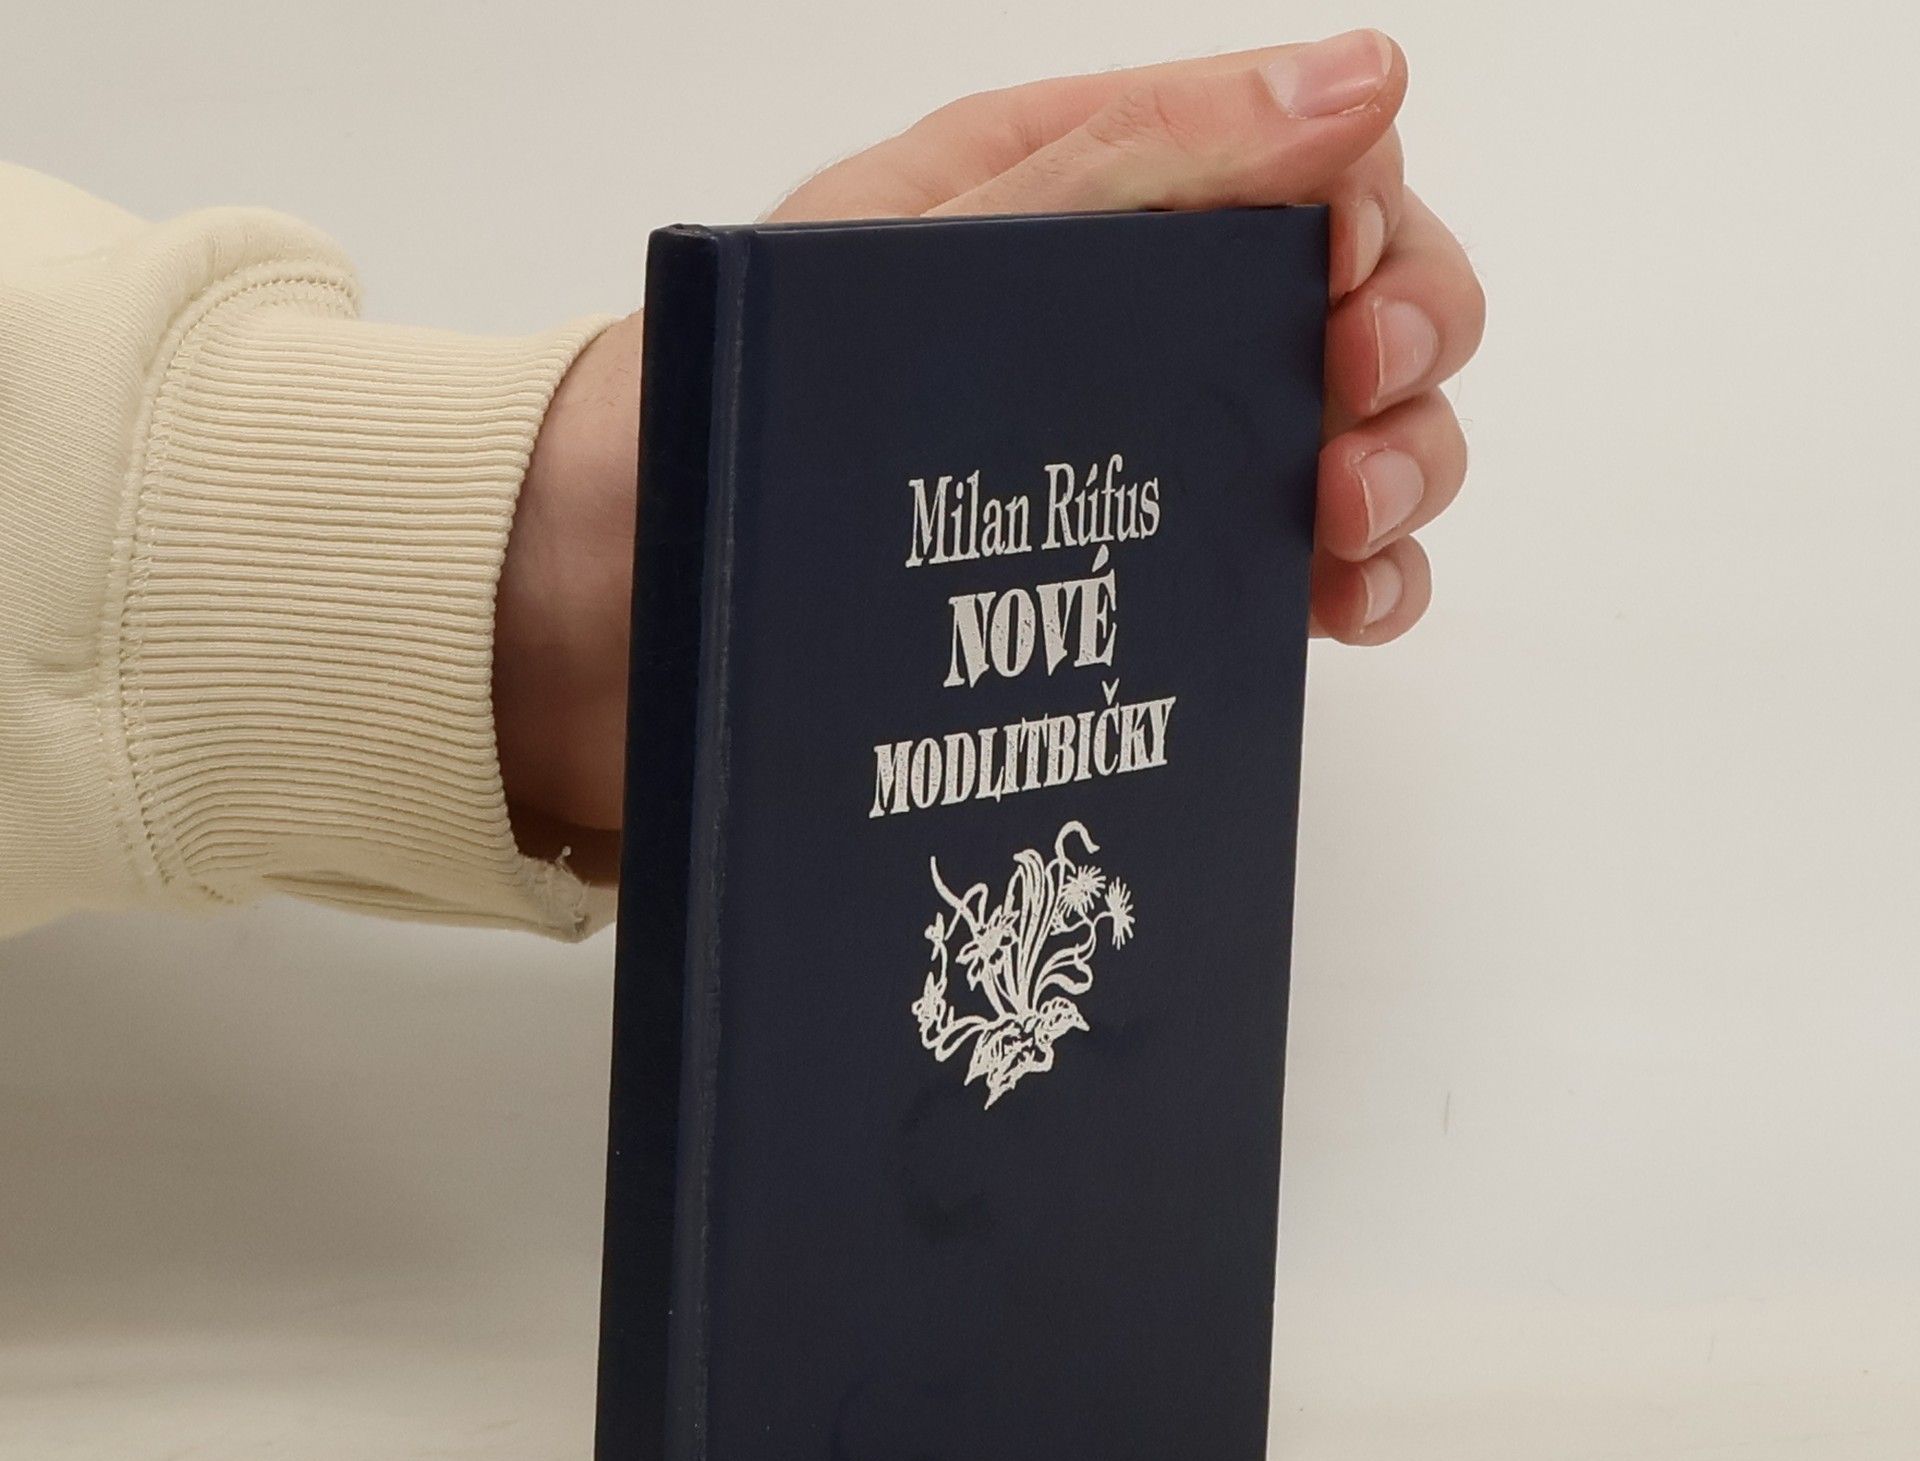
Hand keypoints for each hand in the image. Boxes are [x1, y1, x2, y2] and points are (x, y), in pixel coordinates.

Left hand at [494, 30, 1483, 856]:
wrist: (632, 591)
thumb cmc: (736, 398)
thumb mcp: (921, 243)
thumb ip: (1132, 162)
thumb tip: (1359, 76)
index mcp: (1095, 205)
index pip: (1316, 159)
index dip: (1374, 212)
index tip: (1341, 287)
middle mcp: (1145, 332)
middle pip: (1367, 301)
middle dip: (1405, 342)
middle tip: (1352, 399)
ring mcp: (1155, 463)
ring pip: (1360, 440)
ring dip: (1401, 469)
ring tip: (1341, 517)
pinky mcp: (1144, 587)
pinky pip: (1302, 575)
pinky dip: (1361, 584)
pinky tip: (1344, 601)